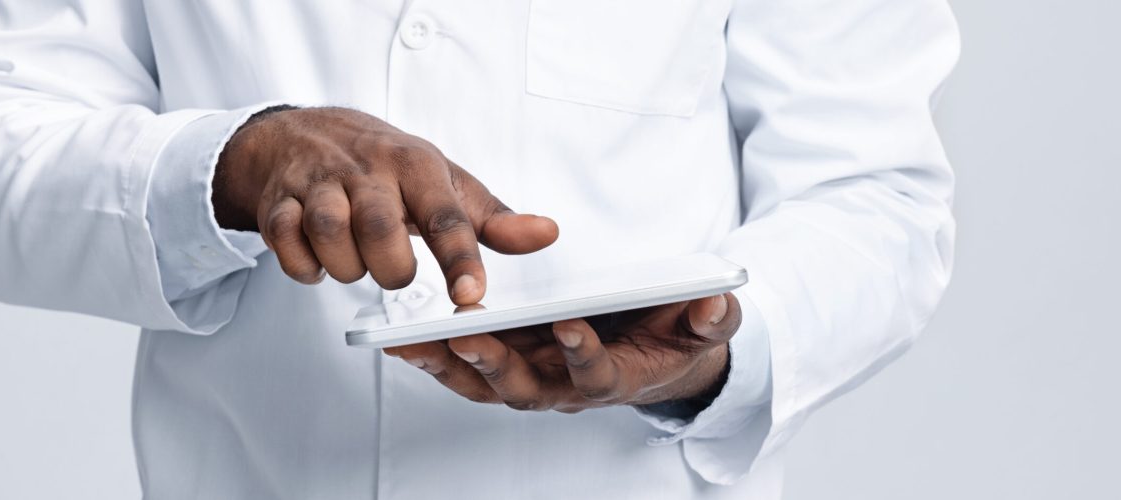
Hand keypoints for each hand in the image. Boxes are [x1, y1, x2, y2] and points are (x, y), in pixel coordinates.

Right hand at [212, 106, 558, 304]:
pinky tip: (319, 261)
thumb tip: (546, 234)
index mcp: (416, 164)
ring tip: (357, 263)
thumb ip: (493, 218)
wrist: (305, 133)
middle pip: (380, 229)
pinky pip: (286, 242)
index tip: (472, 296)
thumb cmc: (386, 166)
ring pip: (331, 235)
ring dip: (347, 267)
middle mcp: (367, 169)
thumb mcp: (444, 183)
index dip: (461, 259)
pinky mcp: (278, 200)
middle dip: (391, 268)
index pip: (445, 214)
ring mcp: (318, 183)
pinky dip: (304, 266)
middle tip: (394, 270)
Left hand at [383, 293, 739, 411]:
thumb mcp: (703, 326)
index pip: (595, 375)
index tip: (571, 326)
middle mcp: (565, 388)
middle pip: (525, 389)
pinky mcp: (510, 366)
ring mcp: (534, 379)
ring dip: (449, 365)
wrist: (658, 355)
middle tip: (467, 339)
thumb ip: (711, 319)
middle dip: (495, 366)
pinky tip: (403, 340)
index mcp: (614, 378)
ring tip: (412, 342)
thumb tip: (716, 306)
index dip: (582, 355)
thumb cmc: (674, 336)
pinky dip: (436, 358)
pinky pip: (467, 369)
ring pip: (485, 383)